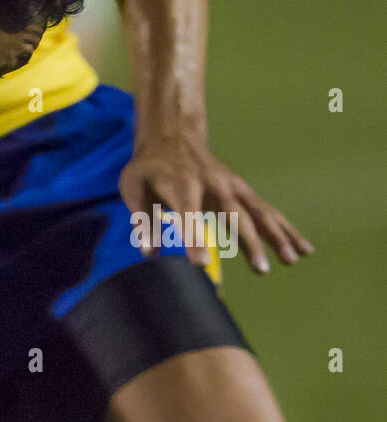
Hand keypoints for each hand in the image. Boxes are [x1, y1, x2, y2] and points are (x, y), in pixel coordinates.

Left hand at [120, 134, 313, 273]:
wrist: (173, 138)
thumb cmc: (149, 168)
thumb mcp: (133, 188)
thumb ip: (141, 219)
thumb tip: (149, 251)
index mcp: (182, 183)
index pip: (188, 214)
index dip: (194, 238)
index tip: (200, 264)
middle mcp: (213, 184)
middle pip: (234, 215)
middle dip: (249, 243)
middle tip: (261, 269)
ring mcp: (232, 186)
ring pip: (259, 212)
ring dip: (277, 236)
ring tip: (292, 259)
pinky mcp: (241, 191)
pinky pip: (266, 212)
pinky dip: (284, 229)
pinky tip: (301, 248)